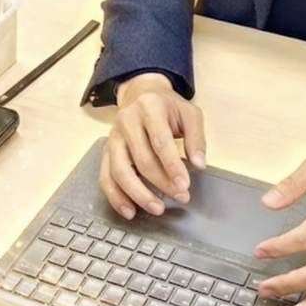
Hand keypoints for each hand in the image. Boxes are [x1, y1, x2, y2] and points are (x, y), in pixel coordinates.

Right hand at [99, 72, 205, 219]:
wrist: (141, 94)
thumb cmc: (167, 106)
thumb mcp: (189, 113)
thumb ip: (196, 138)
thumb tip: (199, 164)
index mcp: (150, 107)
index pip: (160, 141)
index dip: (172, 166)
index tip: (184, 185)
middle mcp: (127, 121)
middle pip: (141, 159)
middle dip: (162, 183)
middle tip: (181, 197)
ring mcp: (113, 137)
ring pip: (120, 171)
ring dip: (138, 194)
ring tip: (157, 208)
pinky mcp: (106, 151)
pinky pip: (105, 177)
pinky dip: (116, 197)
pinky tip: (130, 210)